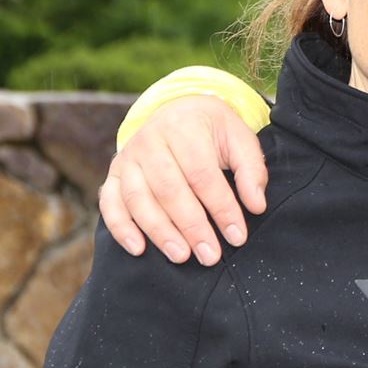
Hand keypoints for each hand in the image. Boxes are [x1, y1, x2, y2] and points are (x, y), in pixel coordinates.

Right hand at [97, 96, 269, 264]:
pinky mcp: (113, 174)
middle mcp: (150, 141)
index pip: (203, 174)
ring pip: (139, 199)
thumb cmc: (211, 131)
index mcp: (184, 127)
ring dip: (160, 232)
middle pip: (170, 189)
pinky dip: (121, 227)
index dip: (221, 208)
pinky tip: (138, 249)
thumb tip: (256, 205)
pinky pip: (110, 203)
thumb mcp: (239, 138)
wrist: (177, 111)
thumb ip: (251, 170)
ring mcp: (127, 158)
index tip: (237, 236)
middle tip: (210, 256)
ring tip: (181, 256)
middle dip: (192, 226)